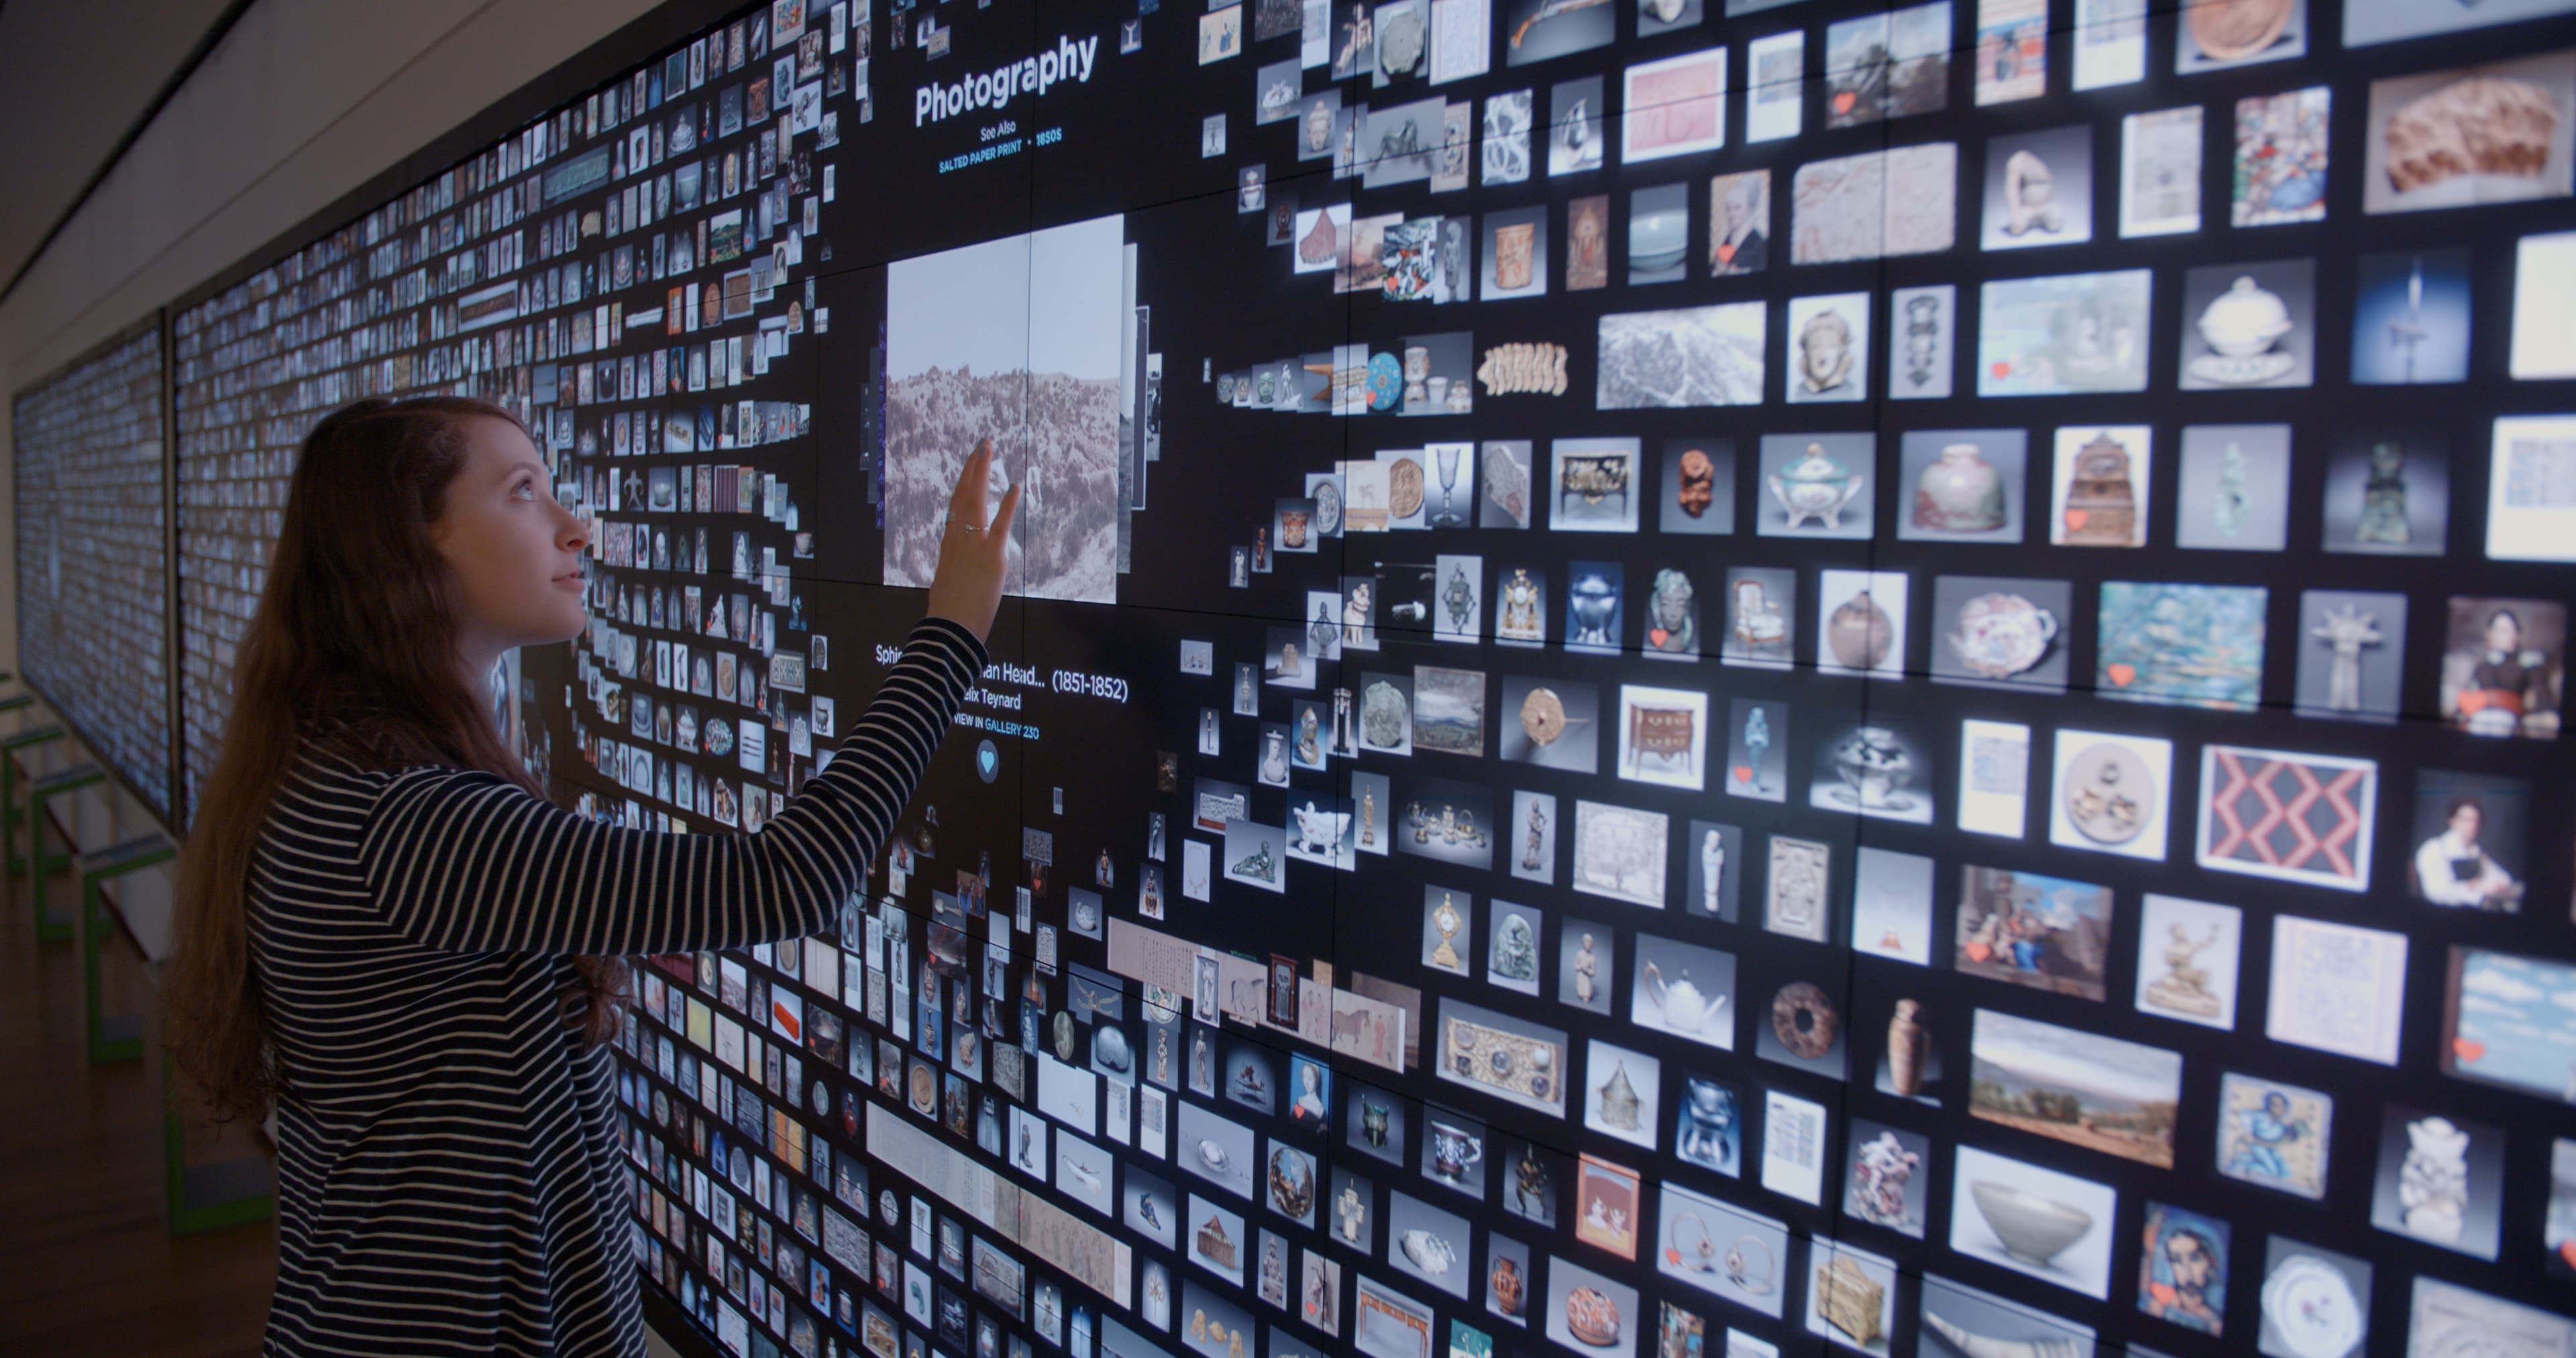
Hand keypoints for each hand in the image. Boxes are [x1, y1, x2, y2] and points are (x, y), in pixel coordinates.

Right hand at [924, 439, 1019, 642]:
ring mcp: (974, 545)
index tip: (969, 465)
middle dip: (973, 467)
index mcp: (948, 545)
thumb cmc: (947, 613)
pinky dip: (1007, 504)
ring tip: (988, 450)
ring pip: (976, 500)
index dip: (963, 483)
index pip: (955, 506)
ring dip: (983, 472)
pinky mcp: (992, 557)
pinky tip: (1014, 486)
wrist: (948, 629)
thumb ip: (953, 570)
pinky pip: (1000, 525)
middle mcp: (958, 539)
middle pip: (963, 494)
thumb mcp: (946, 583)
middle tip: (981, 445)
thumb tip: (955, 570)